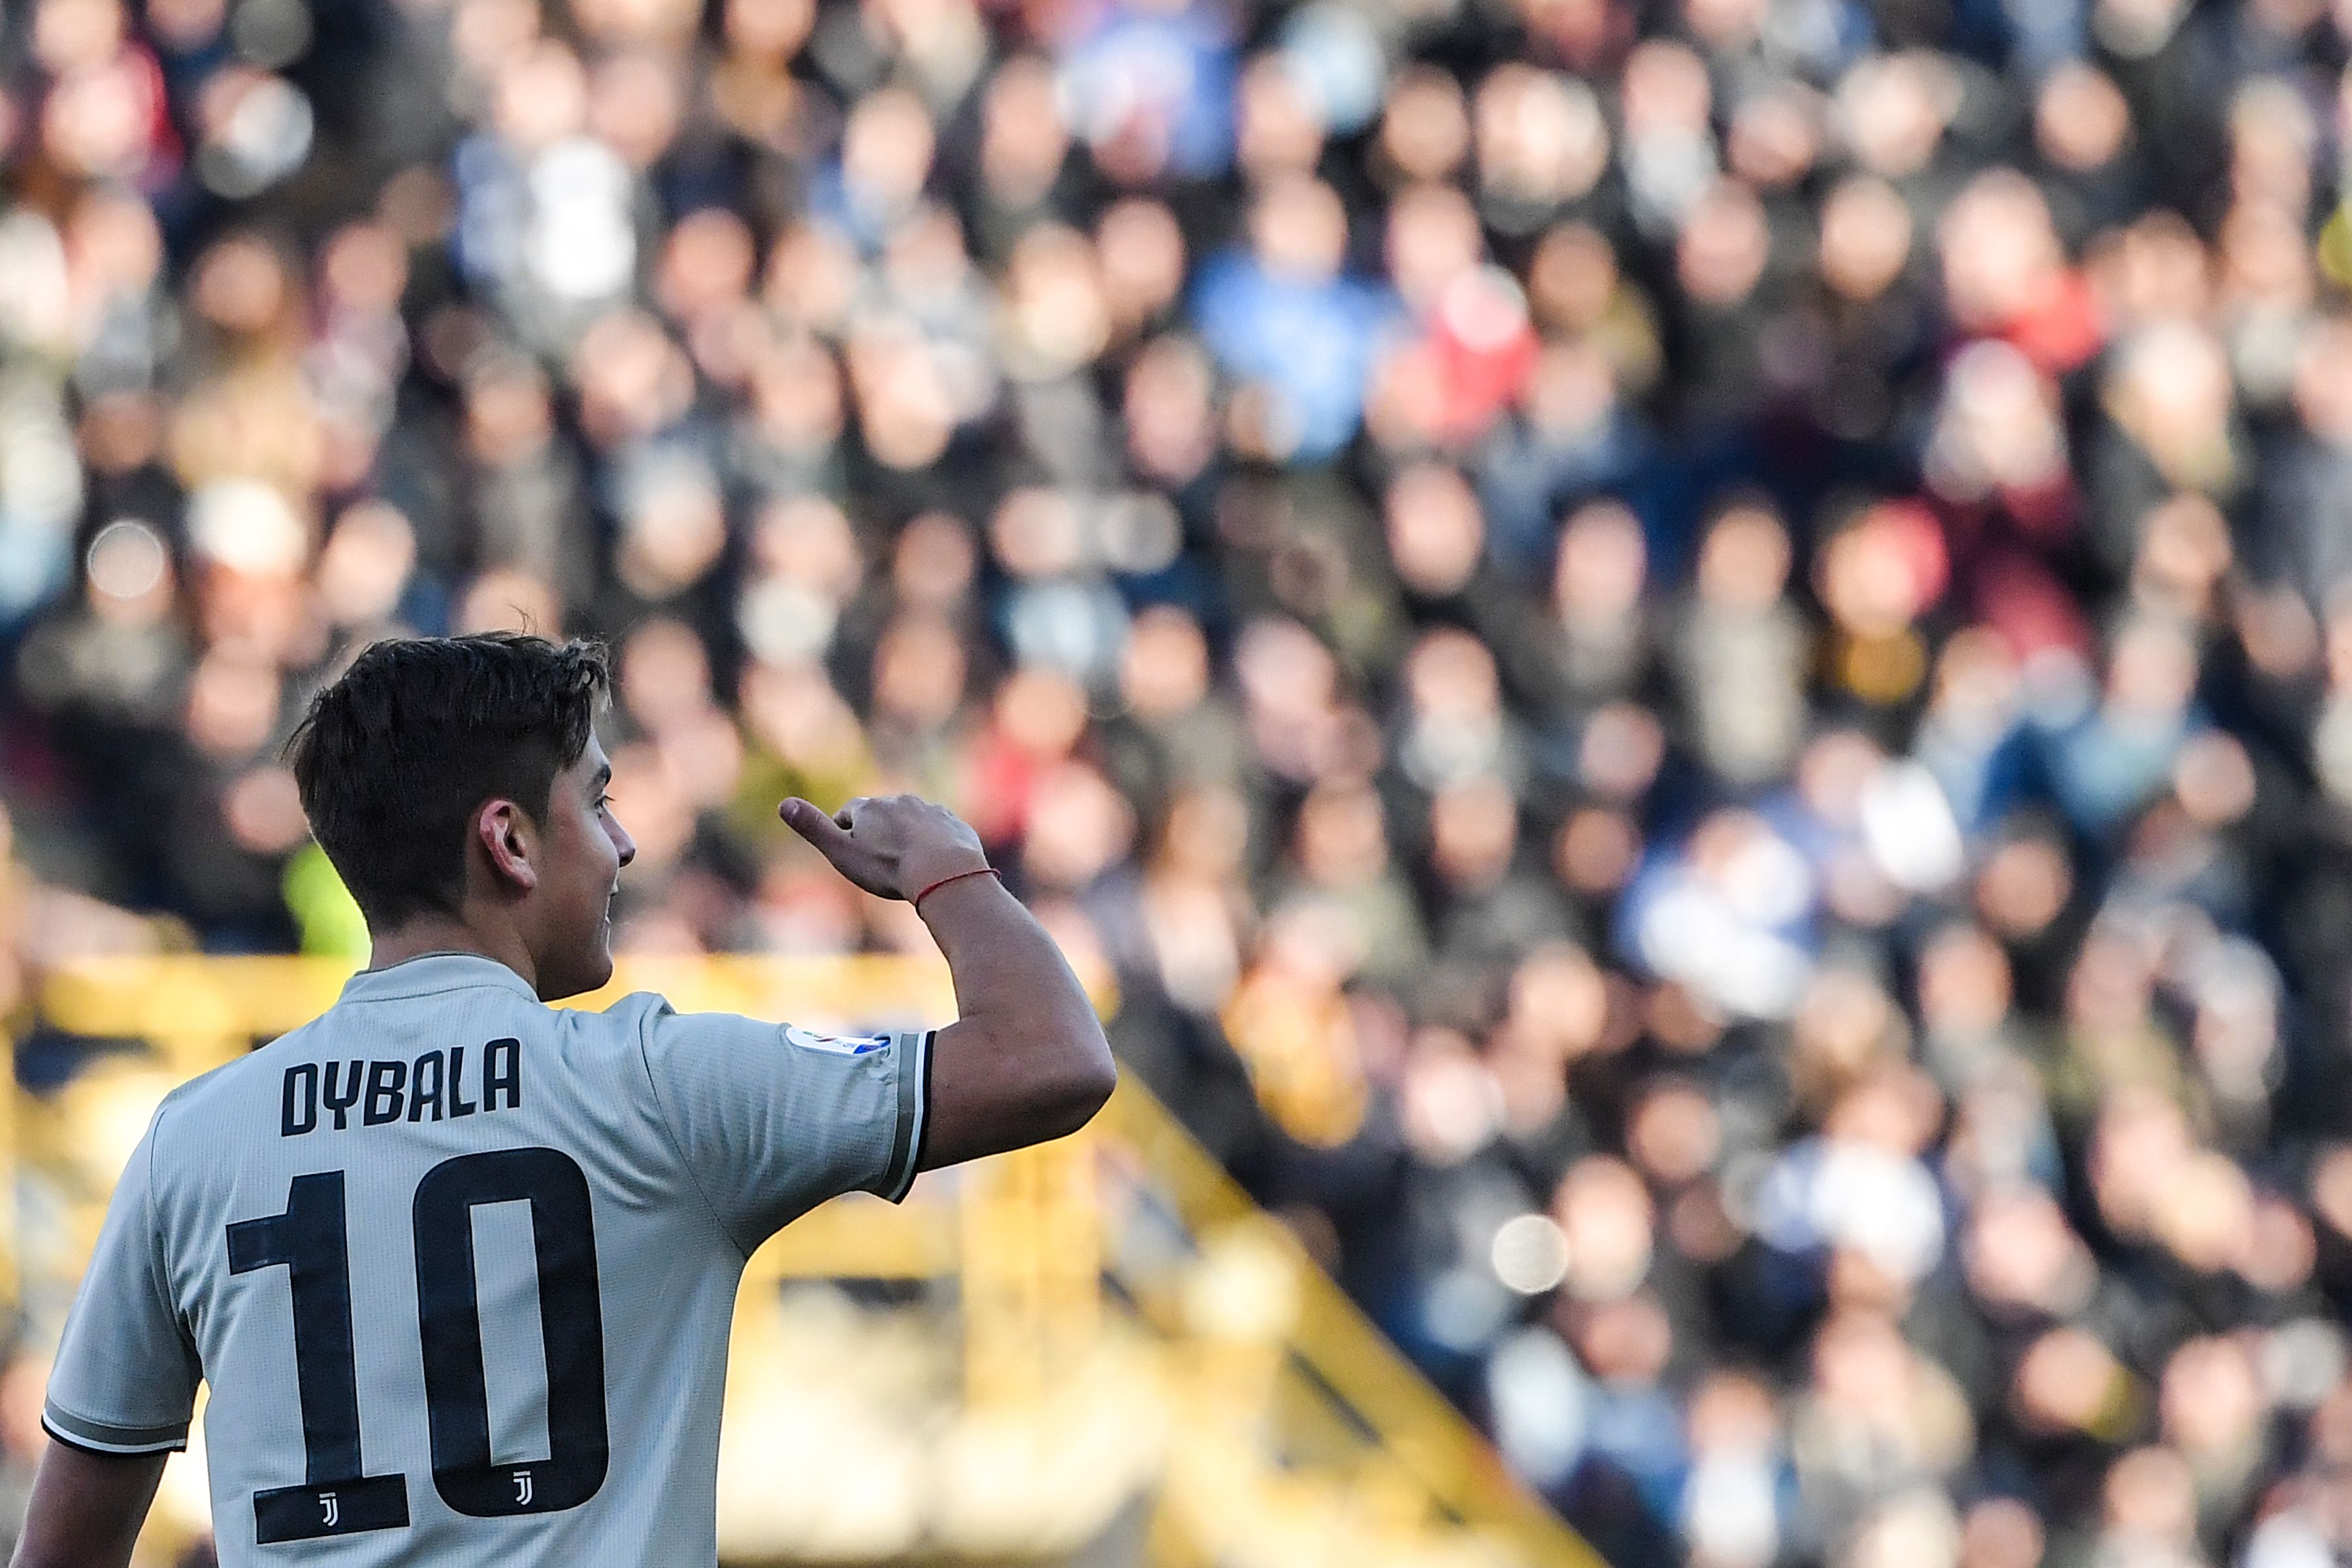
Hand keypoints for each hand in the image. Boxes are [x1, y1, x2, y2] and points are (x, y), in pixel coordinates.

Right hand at [780, 794, 989, 902]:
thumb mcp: (842, 851)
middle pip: (882, 815)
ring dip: (907, 837)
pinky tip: (934, 865)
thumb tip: (783, 804)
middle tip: (878, 861)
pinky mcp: (955, 824)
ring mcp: (931, 810)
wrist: (945, 871)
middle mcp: (900, 801)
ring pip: (912, 822)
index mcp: (870, 807)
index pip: (849, 813)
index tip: (848, 850)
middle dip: (878, 833)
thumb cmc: (888, 867)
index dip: (845, 832)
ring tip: (907, 864)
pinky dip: (935, 844)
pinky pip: (941, 832)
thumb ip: (813, 828)